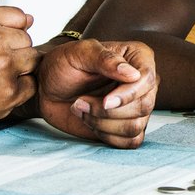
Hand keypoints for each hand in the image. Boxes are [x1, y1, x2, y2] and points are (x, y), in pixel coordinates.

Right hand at [0, 6, 38, 137]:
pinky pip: (31, 84)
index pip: (20, 18)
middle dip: (14, 52)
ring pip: (32, 60)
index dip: (10, 33)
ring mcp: (3, 66)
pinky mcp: (10, 91)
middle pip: (27, 40)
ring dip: (19, 69)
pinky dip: (19, 90)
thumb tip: (30, 20)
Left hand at [34, 38, 157, 147]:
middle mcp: (142, 82)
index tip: (105, 101)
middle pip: (144, 106)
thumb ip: (105, 59)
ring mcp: (136, 105)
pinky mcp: (127, 126)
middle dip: (108, 111)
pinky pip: (131, 141)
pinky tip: (90, 122)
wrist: (47, 88)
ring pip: (136, 126)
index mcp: (137, 57)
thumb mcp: (79, 53)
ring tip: (82, 109)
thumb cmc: (63, 65)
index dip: (128, 94)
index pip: (147, 78)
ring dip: (103, 124)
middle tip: (81, 101)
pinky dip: (107, 136)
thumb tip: (133, 74)